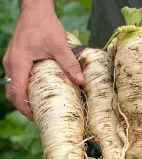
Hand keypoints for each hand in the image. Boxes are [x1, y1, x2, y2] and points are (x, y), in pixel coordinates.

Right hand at [3, 5, 83, 119]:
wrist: (35, 9)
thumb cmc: (45, 25)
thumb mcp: (59, 45)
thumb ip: (69, 63)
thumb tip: (81, 81)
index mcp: (19, 63)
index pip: (17, 92)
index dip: (24, 107)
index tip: (36, 117)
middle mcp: (11, 64)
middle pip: (12, 92)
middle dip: (23, 106)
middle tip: (39, 114)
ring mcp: (11, 61)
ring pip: (13, 85)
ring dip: (23, 97)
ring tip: (38, 105)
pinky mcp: (16, 59)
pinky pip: (16, 78)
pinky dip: (24, 88)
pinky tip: (37, 90)